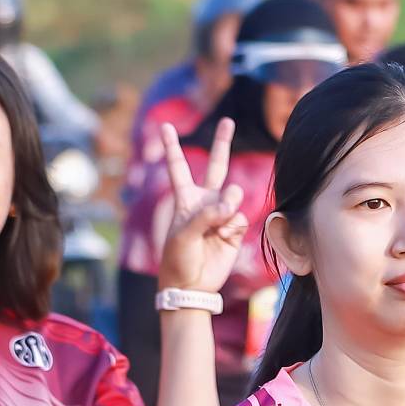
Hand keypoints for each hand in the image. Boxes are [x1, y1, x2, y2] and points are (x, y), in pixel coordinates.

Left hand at [150, 118, 246, 296]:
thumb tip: (231, 205)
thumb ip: (206, 216)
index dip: (172, 147)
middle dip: (222, 144)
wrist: (192, 285)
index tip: (164, 126)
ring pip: (233, 194)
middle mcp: (204, 202)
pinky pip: (240, 217)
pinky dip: (233, 226)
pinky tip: (224, 237)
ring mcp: (221, 214)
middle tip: (228, 120)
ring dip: (228, 204)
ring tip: (220, 219)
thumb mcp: (183, 235)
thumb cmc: (177, 259)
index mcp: (184, 199)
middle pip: (216, 166)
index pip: (178, 167)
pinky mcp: (235, 229)